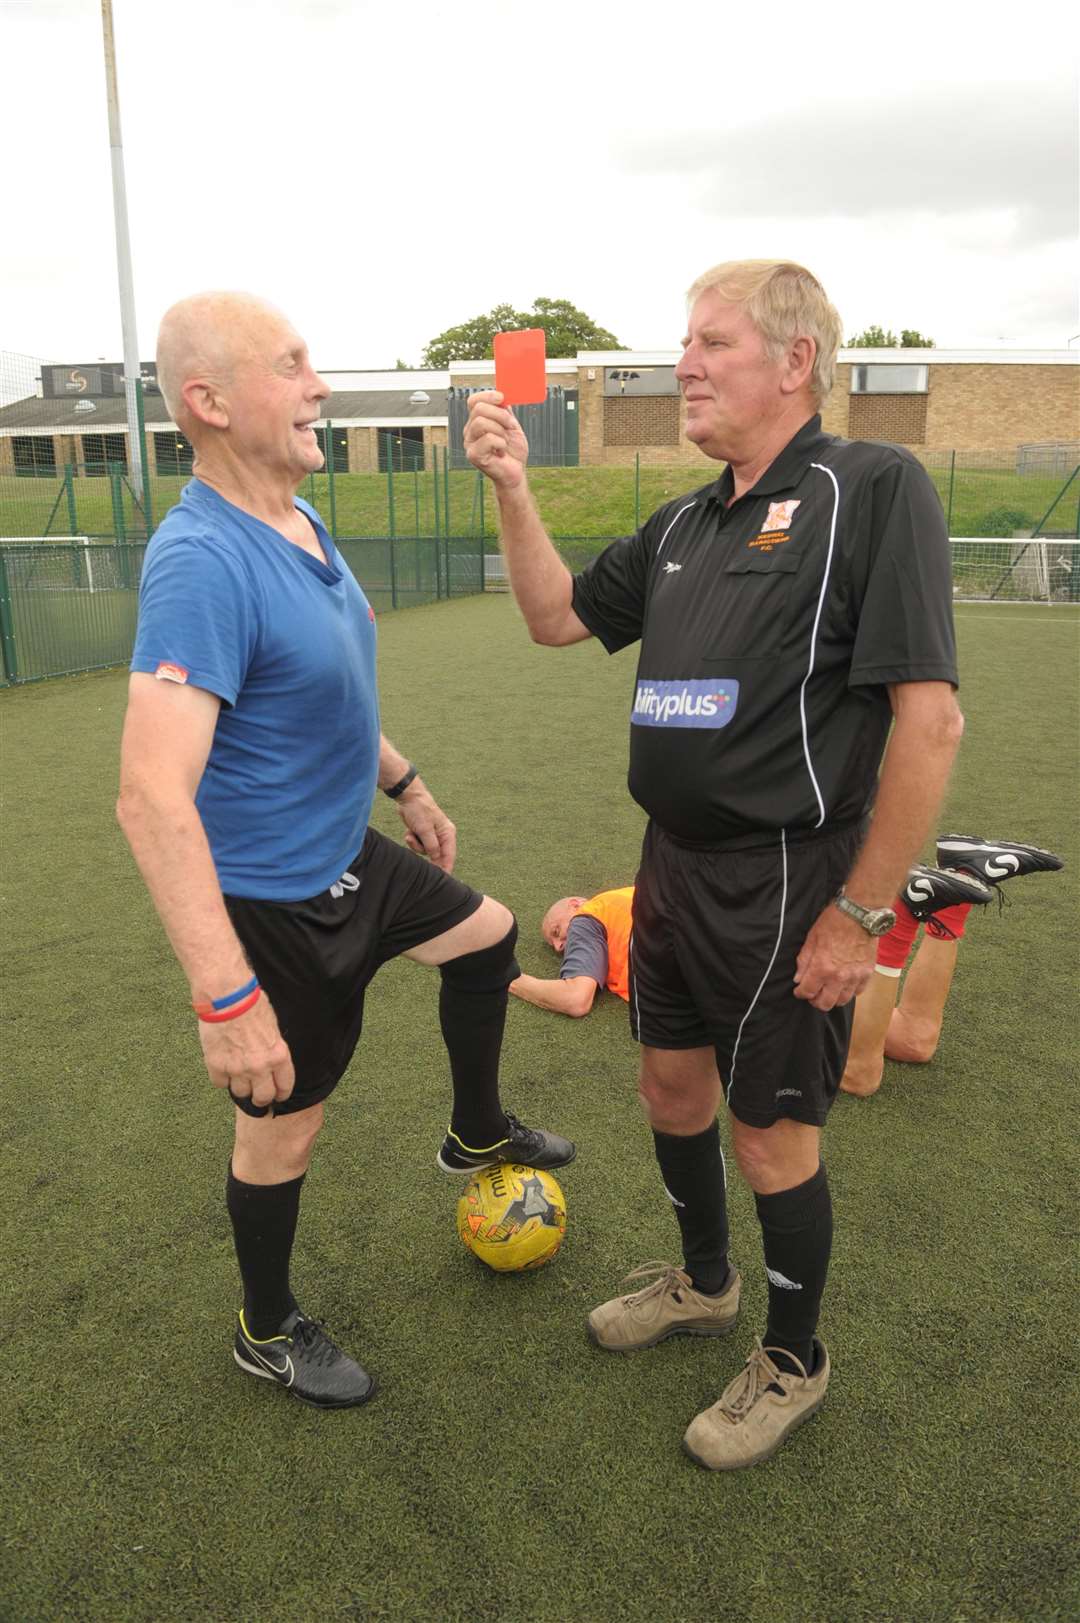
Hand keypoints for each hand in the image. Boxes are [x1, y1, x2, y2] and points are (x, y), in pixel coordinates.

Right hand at [198, 993, 294, 1108]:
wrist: (227, 996)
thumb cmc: (252, 1004)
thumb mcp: (273, 1028)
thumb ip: (272, 1049)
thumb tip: (270, 1062)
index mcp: (278, 1056)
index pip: (285, 1086)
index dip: (280, 1093)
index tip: (277, 1095)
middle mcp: (260, 1066)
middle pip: (262, 1097)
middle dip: (260, 1098)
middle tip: (257, 1095)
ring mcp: (237, 1068)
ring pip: (240, 1093)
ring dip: (240, 1086)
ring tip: (238, 1074)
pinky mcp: (216, 1065)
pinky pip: (220, 1084)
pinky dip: (221, 1077)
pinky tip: (223, 1066)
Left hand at [396, 777, 456, 872]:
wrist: (408, 797)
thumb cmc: (419, 810)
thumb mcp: (425, 830)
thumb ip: (432, 847)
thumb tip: (437, 861)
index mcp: (448, 833)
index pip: (449, 856)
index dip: (445, 868)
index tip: (442, 880)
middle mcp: (442, 835)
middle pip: (437, 855)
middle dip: (426, 855)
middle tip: (422, 864)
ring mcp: (432, 835)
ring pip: (425, 851)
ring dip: (416, 846)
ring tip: (411, 835)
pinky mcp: (422, 833)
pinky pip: (418, 844)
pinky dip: (412, 840)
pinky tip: (409, 831)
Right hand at [463, 391, 528, 490]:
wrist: (516, 472)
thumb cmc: (513, 451)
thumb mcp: (511, 425)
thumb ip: (505, 410)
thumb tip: (502, 395)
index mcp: (477, 421)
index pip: (474, 401)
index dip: (488, 395)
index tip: (502, 398)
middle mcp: (470, 430)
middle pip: (478, 409)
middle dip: (500, 414)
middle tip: (511, 425)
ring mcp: (469, 443)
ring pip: (481, 422)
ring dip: (500, 429)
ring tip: (505, 440)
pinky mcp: (473, 455)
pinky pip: (488, 439)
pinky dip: (500, 443)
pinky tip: (502, 451)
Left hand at [793, 905, 876, 1010]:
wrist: (860, 914)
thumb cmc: (834, 922)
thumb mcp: (812, 938)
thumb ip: (804, 961)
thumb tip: (798, 978)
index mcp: (822, 967)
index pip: (807, 992)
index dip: (800, 993)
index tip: (799, 990)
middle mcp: (839, 976)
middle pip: (825, 1003)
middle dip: (815, 1001)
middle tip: (813, 993)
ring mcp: (855, 976)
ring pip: (842, 1001)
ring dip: (833, 998)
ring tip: (828, 989)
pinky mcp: (867, 973)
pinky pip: (857, 992)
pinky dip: (849, 991)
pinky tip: (843, 984)